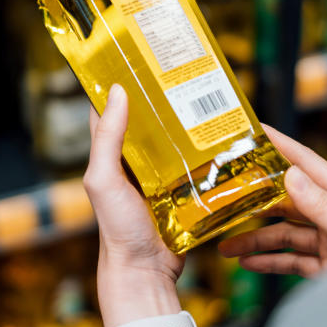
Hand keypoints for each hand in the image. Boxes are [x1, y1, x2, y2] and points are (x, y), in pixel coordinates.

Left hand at [84, 84, 208, 326]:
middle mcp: (136, 160)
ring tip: (209, 96)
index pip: (113, 108)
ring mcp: (162, 174)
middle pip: (151, 120)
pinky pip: (197, 164)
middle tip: (184, 71)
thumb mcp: (103, 179)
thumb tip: (117, 92)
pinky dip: (208, 150)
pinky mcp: (185, 189)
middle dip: (166, 98)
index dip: (121, 82)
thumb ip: (108, 139)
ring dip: (190, 122)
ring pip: (177, 139)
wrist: (146, 272)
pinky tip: (223, 135)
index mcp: (111, 153)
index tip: (137, 54)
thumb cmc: (117, 228)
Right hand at [218, 125, 326, 277]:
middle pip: (286, 200)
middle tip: (223, 196)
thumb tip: (290, 175)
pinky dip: (268, 262)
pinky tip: (249, 263)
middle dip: (254, 200)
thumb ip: (323, 207)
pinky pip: (291, 260)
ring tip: (226, 247)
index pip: (307, 163)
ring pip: (283, 234)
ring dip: (254, 239)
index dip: (280, 145)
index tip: (253, 130)